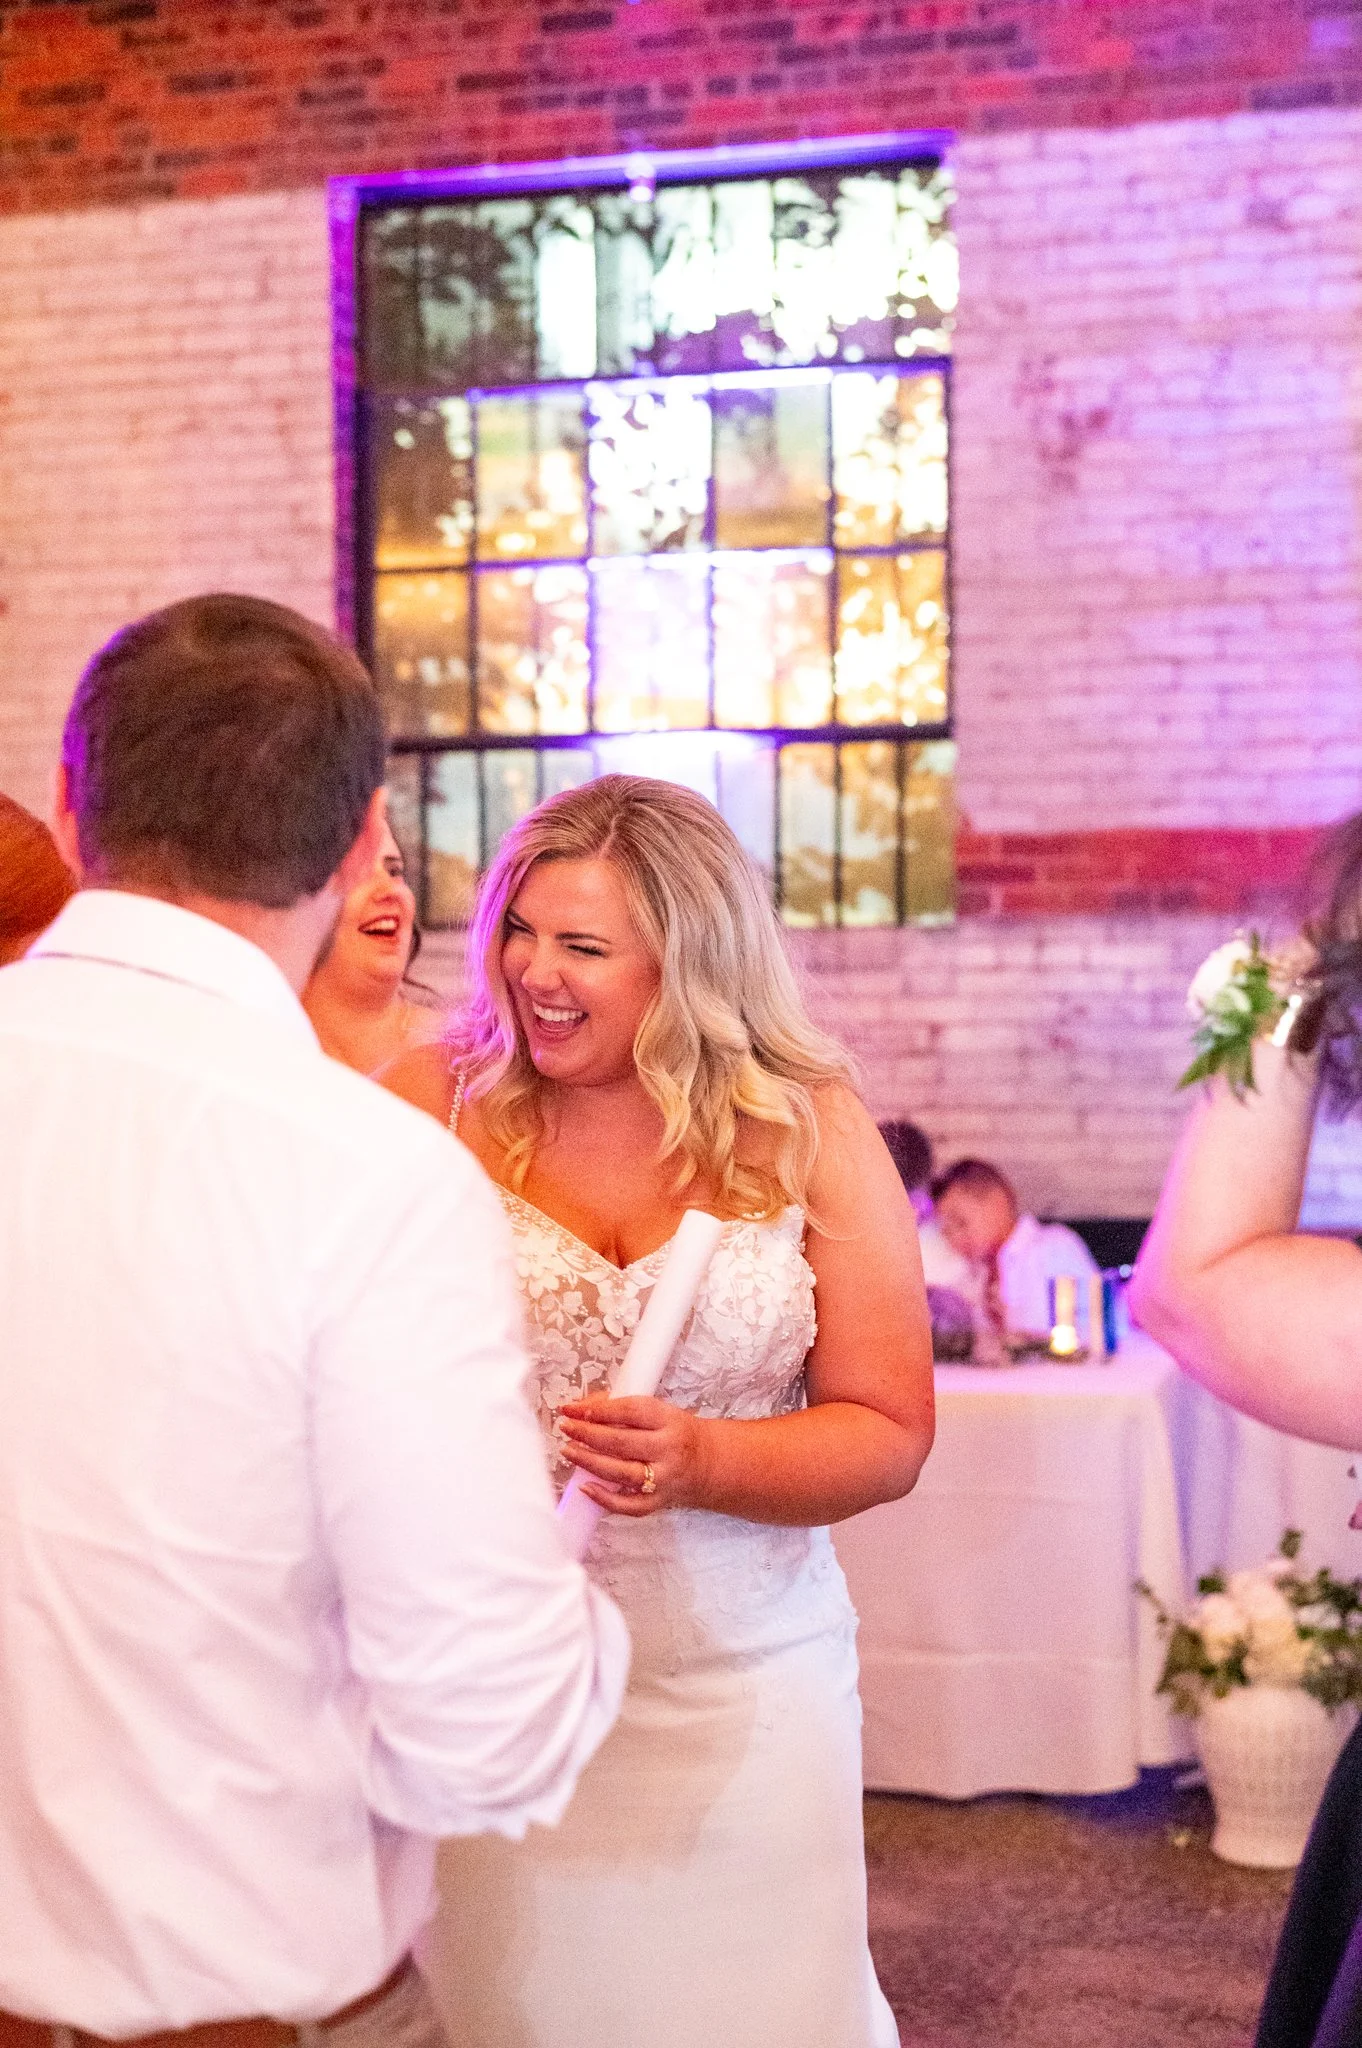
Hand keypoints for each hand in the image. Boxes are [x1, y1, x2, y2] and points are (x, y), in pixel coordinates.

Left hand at [556, 1395, 704, 1517]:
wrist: (709, 1463)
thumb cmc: (677, 1433)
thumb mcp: (659, 1412)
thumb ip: (622, 1408)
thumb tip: (582, 1407)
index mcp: (669, 1420)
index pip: (630, 1411)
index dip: (599, 1409)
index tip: (573, 1408)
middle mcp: (668, 1449)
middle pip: (622, 1442)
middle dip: (588, 1434)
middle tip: (566, 1427)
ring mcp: (663, 1479)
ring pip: (621, 1472)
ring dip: (590, 1461)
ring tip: (568, 1450)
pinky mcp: (659, 1501)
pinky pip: (629, 1505)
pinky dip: (605, 1499)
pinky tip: (585, 1487)